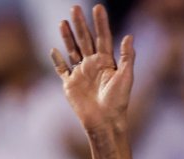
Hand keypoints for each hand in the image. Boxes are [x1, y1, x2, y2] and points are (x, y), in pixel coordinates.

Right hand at [51, 5, 133, 131]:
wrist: (105, 122)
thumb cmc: (119, 101)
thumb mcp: (126, 77)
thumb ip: (127, 56)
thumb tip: (129, 35)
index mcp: (107, 62)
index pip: (103, 38)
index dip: (101, 23)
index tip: (98, 7)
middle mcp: (93, 65)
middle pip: (85, 40)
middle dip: (80, 24)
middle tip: (75, 7)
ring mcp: (80, 74)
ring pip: (72, 50)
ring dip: (67, 36)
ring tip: (63, 22)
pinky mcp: (70, 85)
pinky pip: (61, 70)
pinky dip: (57, 60)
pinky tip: (53, 49)